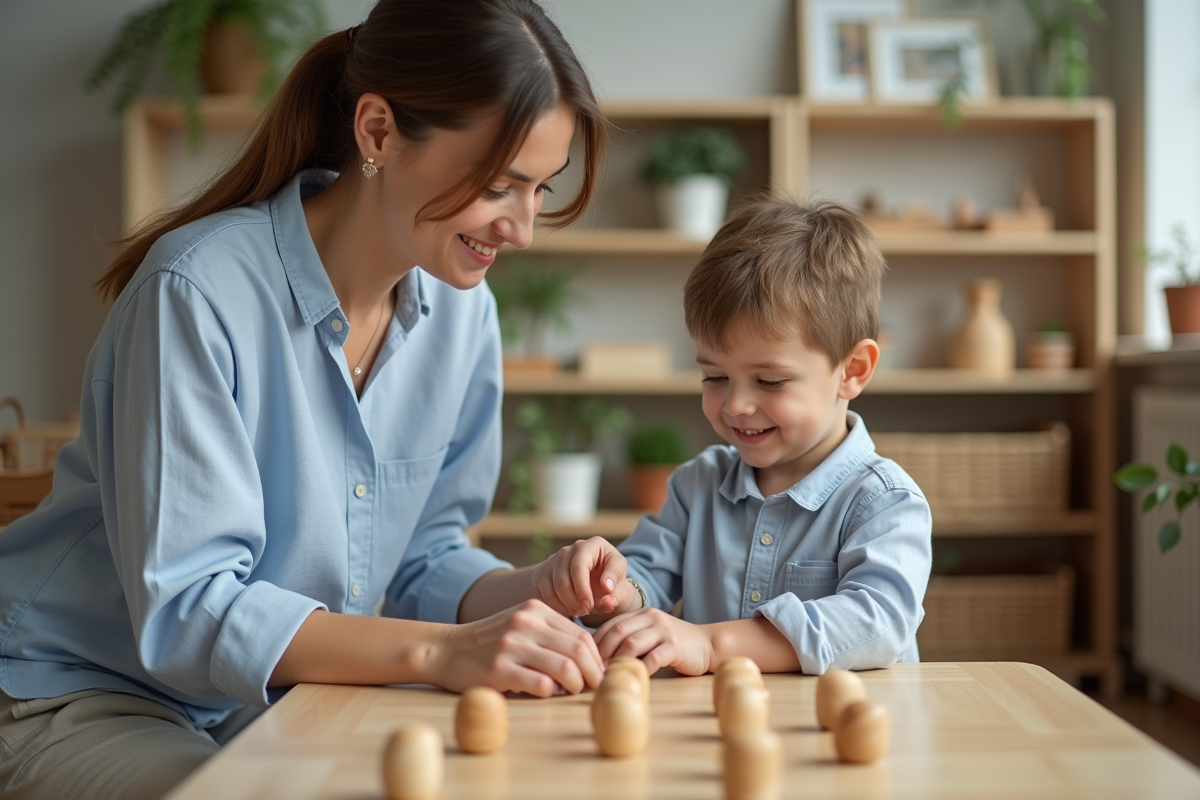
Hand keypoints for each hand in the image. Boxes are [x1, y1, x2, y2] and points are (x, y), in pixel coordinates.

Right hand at [433, 600, 603, 696]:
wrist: (446, 650)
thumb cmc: (490, 642)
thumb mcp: (521, 624)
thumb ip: (551, 633)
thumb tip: (591, 658)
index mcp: (535, 610)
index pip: (582, 635)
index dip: (596, 658)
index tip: (597, 673)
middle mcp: (525, 623)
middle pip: (578, 650)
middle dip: (592, 673)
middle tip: (592, 687)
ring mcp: (511, 646)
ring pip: (565, 668)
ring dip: (575, 685)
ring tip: (571, 691)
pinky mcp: (499, 669)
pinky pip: (541, 684)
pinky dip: (550, 693)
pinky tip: (545, 692)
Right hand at [530, 537, 628, 618]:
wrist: (598, 587)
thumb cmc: (610, 586)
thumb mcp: (620, 590)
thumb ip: (616, 596)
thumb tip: (606, 598)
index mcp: (594, 544)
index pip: (579, 566)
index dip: (583, 590)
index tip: (591, 606)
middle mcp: (572, 548)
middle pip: (563, 579)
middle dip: (574, 601)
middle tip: (585, 612)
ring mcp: (555, 559)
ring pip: (553, 587)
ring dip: (565, 605)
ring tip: (579, 612)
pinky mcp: (543, 572)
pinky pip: (544, 593)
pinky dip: (556, 607)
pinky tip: (568, 612)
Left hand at [593, 607, 713, 676]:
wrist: (707, 644)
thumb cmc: (673, 644)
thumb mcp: (650, 635)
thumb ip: (630, 639)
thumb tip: (599, 658)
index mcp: (642, 613)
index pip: (611, 624)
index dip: (596, 643)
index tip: (587, 660)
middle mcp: (651, 617)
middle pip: (618, 631)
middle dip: (602, 652)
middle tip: (594, 671)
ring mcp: (663, 631)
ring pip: (632, 644)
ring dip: (617, 662)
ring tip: (608, 677)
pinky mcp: (675, 647)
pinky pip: (652, 658)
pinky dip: (639, 669)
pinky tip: (633, 679)